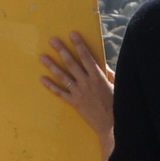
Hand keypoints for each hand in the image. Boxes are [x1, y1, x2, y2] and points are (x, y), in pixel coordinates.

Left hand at [39, 30, 115, 155]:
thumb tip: (105, 66)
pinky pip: (60, 93)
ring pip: (63, 76)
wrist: (111, 125)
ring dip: (52, 65)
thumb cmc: (117, 105)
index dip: (79, 45)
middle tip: (53, 41)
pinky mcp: (74, 103)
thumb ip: (110, 75)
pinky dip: (51, 86)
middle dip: (62, 50)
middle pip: (71, 63)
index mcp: (98, 77)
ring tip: (43, 57)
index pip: (87, 57)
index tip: (72, 34)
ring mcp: (79, 92)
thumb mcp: (117, 87)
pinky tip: (43, 79)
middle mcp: (86, 82)